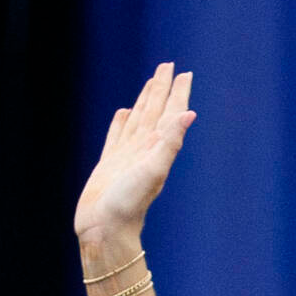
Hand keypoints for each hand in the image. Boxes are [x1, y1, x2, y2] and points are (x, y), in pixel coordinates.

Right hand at [74, 62, 195, 239]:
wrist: (105, 229)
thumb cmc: (129, 204)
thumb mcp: (153, 170)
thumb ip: (170, 141)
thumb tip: (189, 114)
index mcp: (156, 147)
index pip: (169, 113)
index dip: (177, 92)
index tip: (183, 72)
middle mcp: (144, 149)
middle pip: (155, 111)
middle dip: (162, 88)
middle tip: (167, 66)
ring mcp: (126, 156)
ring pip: (138, 120)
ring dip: (144, 101)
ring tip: (150, 83)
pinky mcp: (109, 164)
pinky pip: (117, 135)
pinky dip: (121, 123)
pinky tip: (124, 113)